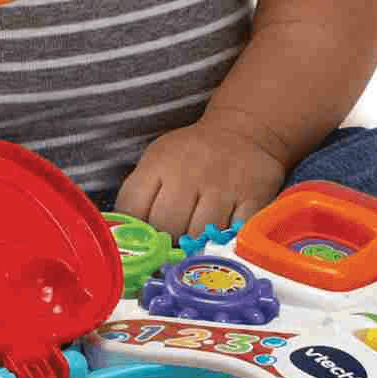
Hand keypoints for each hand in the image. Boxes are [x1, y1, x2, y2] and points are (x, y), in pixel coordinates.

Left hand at [112, 115, 287, 240]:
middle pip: (167, 226)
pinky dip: (227, 243)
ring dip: (196, 245)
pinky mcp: (253, 197)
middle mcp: (189, 173)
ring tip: (197, 240)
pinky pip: (235, 234)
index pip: (133, 209)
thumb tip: (123, 240)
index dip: (135, 232)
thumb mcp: (158, 162)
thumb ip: (140, 197)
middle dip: (167, 242)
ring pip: (200, 235)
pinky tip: (222, 237)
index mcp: (158, 163)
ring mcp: (223, 186)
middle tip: (173, 243)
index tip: (143, 241)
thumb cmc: (192, 155)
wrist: (243, 131)